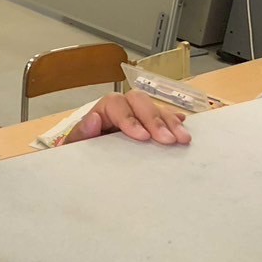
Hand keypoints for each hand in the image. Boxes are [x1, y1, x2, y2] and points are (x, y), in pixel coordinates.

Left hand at [63, 90, 191, 146]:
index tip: (143, 137)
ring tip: (183, 140)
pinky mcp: (152, 124)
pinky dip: (175, 122)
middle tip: (168, 140)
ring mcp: (139, 114)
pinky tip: (184, 128)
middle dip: (155, 120)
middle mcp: (123, 107)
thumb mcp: (77, 145)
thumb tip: (94, 118)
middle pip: (140, 101)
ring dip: (171, 123)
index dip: (131, 119)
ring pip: (156, 108)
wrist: (90, 160)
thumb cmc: (83, 150)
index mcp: (103, 109)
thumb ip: (82, 133)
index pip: (116, 104)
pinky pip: (166, 117)